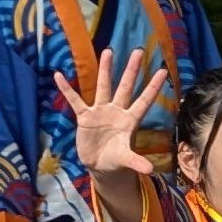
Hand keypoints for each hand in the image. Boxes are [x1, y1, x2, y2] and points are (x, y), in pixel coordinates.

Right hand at [54, 45, 168, 174]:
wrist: (99, 165)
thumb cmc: (116, 160)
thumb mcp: (126, 160)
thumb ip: (137, 162)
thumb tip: (150, 170)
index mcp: (130, 120)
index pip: (144, 101)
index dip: (153, 87)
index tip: (163, 71)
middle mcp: (117, 111)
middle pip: (125, 87)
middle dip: (132, 70)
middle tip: (139, 51)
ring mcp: (100, 111)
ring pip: (103, 86)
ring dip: (105, 69)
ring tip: (108, 51)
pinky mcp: (84, 117)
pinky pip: (75, 100)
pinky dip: (67, 89)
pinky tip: (58, 75)